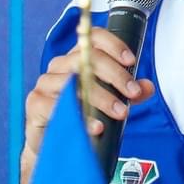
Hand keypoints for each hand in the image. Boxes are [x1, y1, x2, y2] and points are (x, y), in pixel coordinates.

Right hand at [18, 32, 154, 183]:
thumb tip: (147, 87)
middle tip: (132, 93)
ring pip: (74, 81)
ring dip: (102, 97)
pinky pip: (58, 106)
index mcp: (77, 59)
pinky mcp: (36, 104)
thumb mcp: (110, 102)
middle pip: (87, 58)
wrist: (54, 145)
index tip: (131, 62)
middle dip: (115, 75)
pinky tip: (96, 126)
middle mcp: (60, 66)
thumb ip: (128, 93)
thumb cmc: (82, 116)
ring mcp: (45, 83)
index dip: (113, 45)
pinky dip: (81, 117)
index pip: (93, 38)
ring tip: (120, 112)